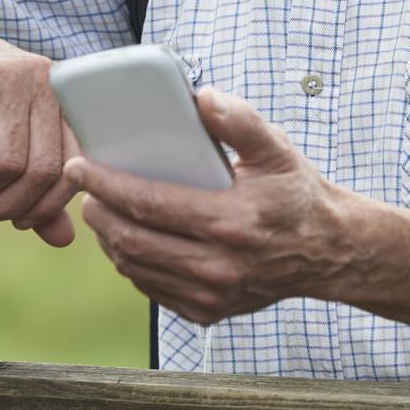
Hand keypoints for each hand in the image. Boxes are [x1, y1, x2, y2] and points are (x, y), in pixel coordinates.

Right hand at [0, 0, 78, 245]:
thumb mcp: (5, 134)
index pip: (74, 166)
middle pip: (41, 172)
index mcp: (62, 95)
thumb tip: (64, 239)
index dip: (48, 205)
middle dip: (8, 207)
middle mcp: (43, 82)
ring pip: (6, 165)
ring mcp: (7, 79)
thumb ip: (35, 185)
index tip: (20, 220)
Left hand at [63, 86, 354, 322]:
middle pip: (133, 241)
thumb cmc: (296, 194)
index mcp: (231, 222)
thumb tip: (202, 97)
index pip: (150, 204)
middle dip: (98, 211)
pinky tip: (128, 238)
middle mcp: (219, 266)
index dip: (107, 184)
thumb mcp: (277, 149)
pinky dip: (130, 262)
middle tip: (85, 187)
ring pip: (135, 268)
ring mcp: (211, 295)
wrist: (328, 251)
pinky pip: (151, 288)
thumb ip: (241, 120)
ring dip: (108, 238)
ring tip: (101, 208)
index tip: (81, 166)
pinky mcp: (207, 312)